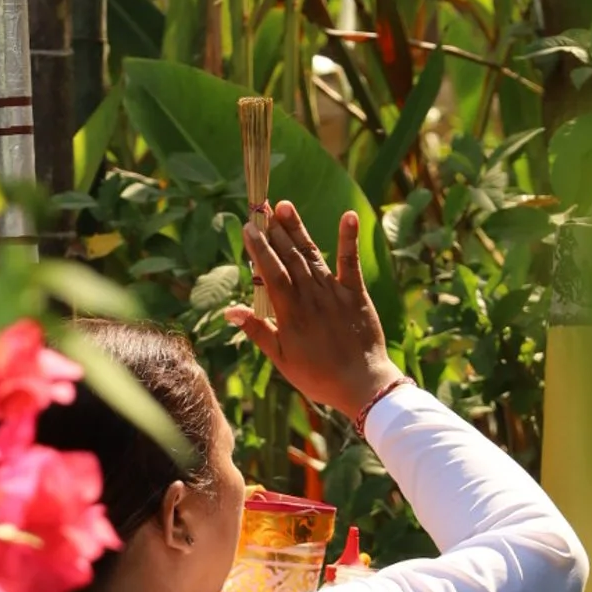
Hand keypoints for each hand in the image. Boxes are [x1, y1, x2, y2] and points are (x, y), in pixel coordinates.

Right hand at [224, 202, 401, 419]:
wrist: (362, 385)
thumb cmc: (318, 376)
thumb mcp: (281, 359)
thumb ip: (257, 330)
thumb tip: (230, 311)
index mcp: (290, 312)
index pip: (270, 272)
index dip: (259, 248)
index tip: (248, 227)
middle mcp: (311, 296)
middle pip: (289, 257)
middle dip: (274, 231)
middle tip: (261, 208)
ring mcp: (334, 293)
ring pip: (312, 255)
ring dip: (297, 229)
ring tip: (284, 206)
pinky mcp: (355, 294)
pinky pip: (350, 262)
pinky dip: (349, 238)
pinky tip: (349, 216)